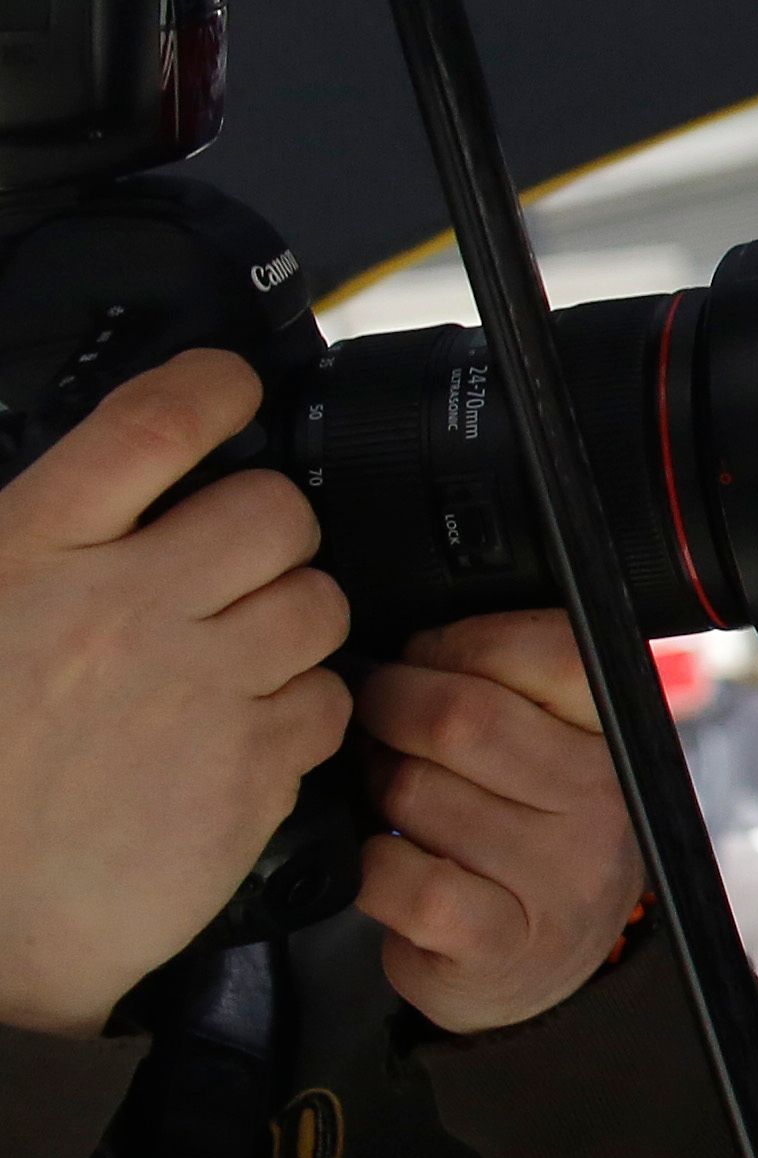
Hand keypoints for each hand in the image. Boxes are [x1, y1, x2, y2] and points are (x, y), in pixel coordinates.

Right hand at [0, 348, 350, 1036]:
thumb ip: (29, 547)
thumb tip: (90, 494)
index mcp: (30, 555)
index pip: (152, 426)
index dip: (212, 388)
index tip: (232, 390)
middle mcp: (125, 608)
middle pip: (274, 513)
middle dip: (270, 531)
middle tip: (234, 566)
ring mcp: (198, 688)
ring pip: (319, 604)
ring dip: (293, 622)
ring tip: (237, 658)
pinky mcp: (252, 768)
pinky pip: (327, 702)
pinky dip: (302, 713)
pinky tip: (245, 735)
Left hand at [356, 611, 645, 1032]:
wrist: (540, 965)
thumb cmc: (527, 839)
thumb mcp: (551, 752)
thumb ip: (512, 691)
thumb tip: (412, 642)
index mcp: (616, 738)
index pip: (552, 652)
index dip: (463, 644)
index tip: (430, 660)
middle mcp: (604, 804)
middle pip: (461, 717)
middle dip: (391, 709)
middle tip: (381, 724)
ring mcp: (559, 877)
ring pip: (416, 794)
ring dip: (378, 793)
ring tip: (395, 803)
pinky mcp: (501, 941)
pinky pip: (398, 878)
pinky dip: (372, 870)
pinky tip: (394, 869)